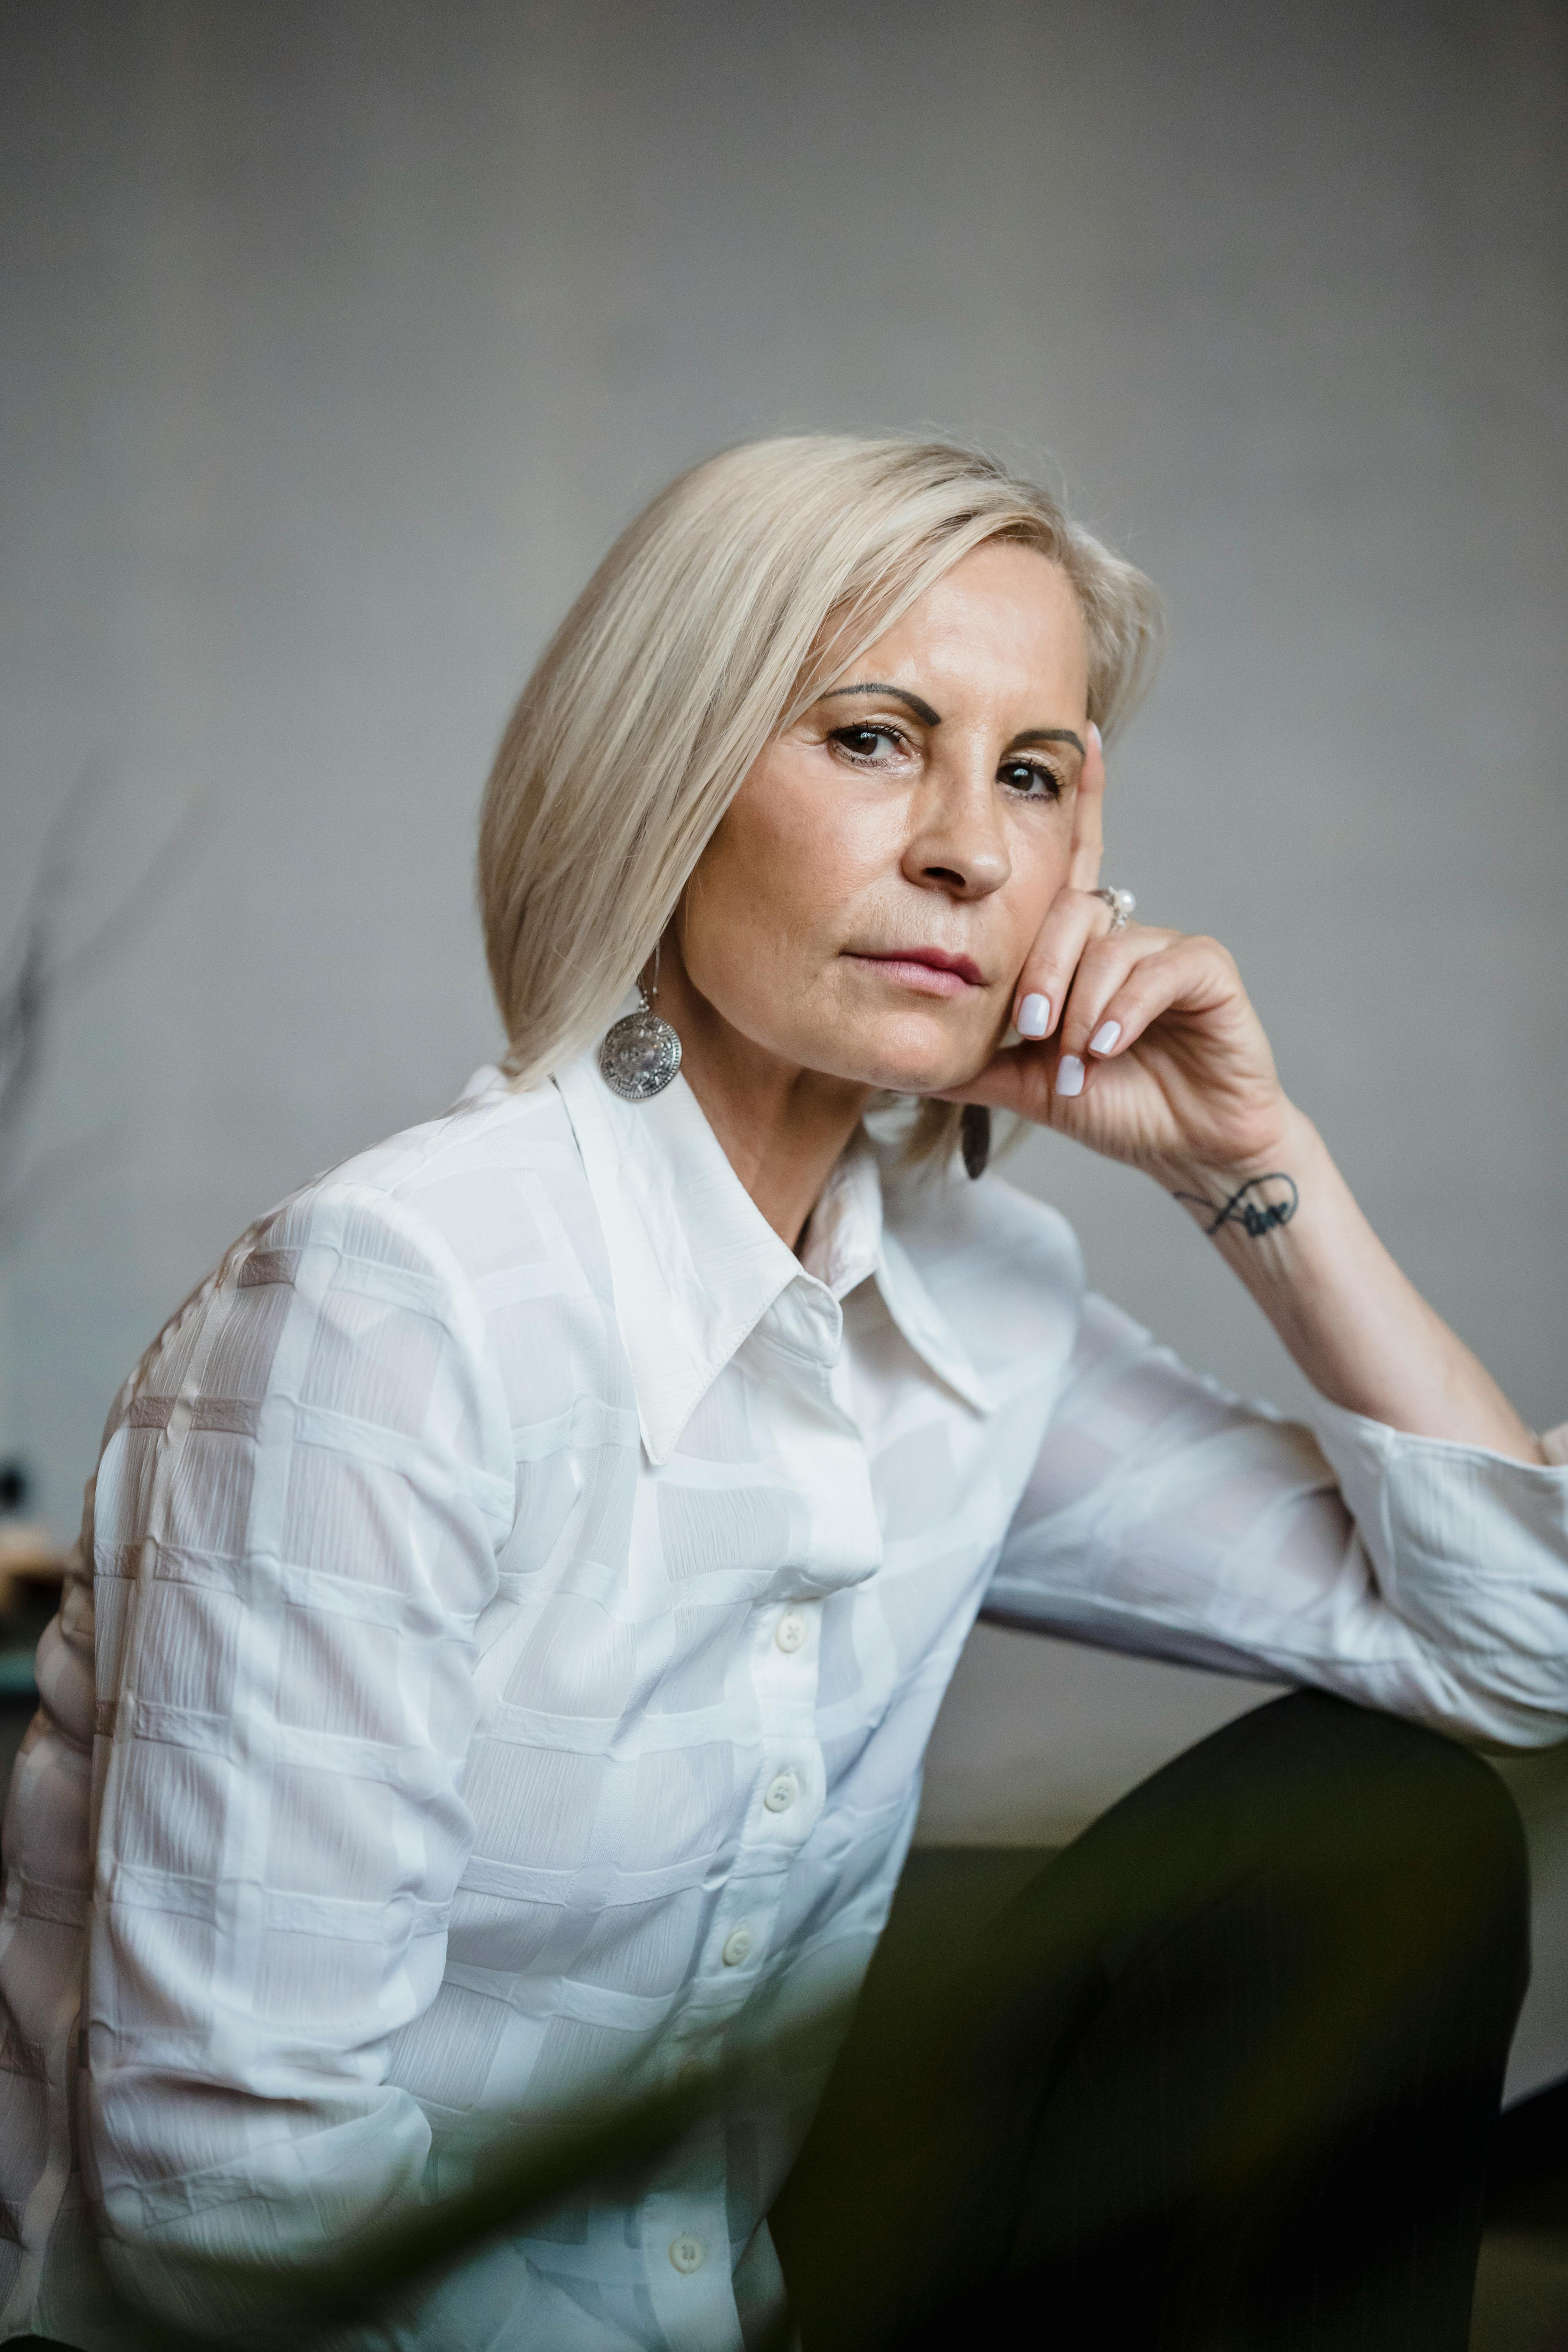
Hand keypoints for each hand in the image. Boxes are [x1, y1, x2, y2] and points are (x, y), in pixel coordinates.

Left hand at [939, 730, 1291, 1179]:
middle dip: (1041, 972)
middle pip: (1066, 912)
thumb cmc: (1111, 1105)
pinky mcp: (1208, 970)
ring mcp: (1167, 947)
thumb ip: (969, 1058)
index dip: (1077, 798)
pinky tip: (1107, 1047)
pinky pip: (1157, 966)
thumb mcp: (1021, 1080)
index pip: (1068, 864)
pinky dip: (1124, 1007)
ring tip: (1076, 1060)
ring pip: (1105, 944)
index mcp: (1079, 948)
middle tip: (1029, 1033)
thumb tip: (895, 1054)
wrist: (1185, 1148)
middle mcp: (1121, 934)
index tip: (1077, 733)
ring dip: (1081, 1007)